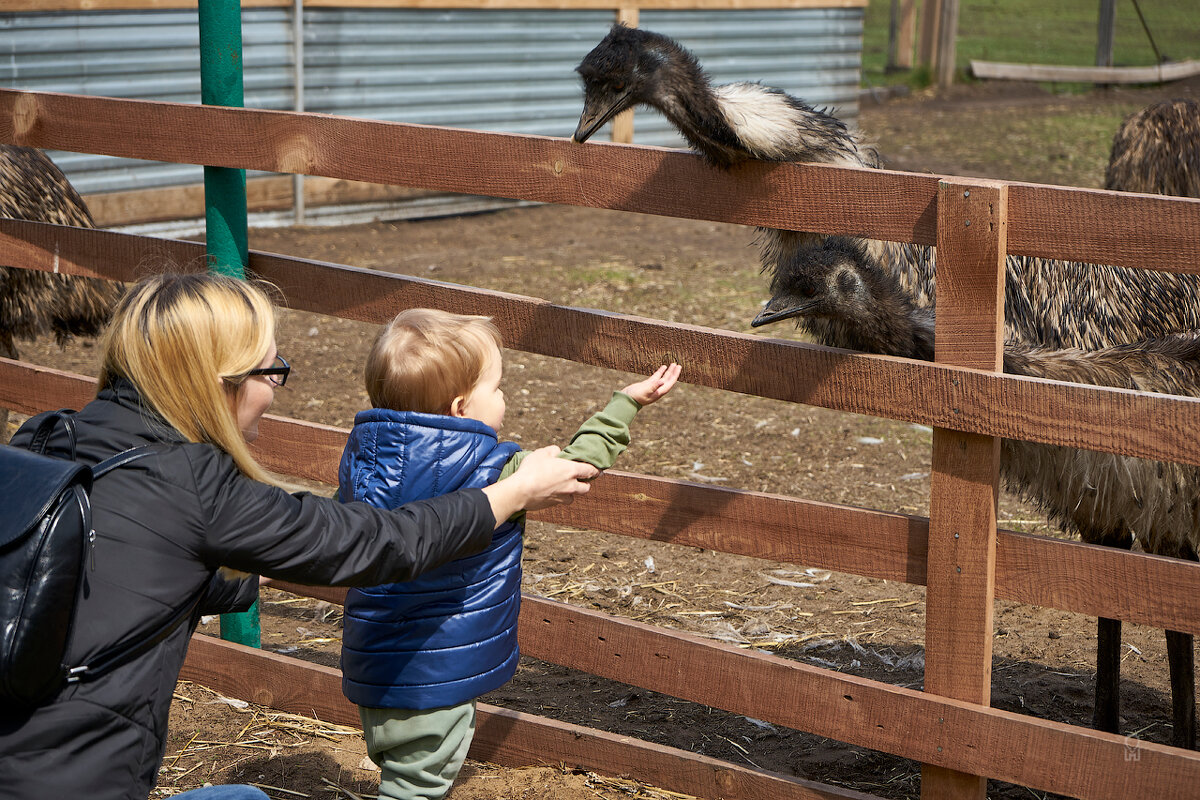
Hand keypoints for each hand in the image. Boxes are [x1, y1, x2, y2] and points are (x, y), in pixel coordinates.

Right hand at [482, 446, 598, 522]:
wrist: (521, 491)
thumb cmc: (532, 470)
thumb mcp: (542, 453)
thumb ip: (553, 450)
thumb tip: (558, 452)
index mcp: (571, 470)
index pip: (590, 470)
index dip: (595, 470)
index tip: (596, 470)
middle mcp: (571, 485)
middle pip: (586, 488)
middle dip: (585, 484)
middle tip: (579, 479)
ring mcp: (563, 497)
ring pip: (573, 497)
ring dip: (571, 493)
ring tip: (563, 487)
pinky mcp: (554, 505)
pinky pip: (561, 501)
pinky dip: (559, 498)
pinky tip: (551, 492)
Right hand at [621, 363, 680, 405]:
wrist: (626, 400)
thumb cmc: (635, 397)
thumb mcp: (645, 391)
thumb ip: (654, 386)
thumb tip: (663, 381)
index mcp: (659, 392)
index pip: (670, 382)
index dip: (675, 375)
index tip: (678, 367)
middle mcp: (658, 390)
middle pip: (668, 380)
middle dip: (673, 372)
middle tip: (677, 365)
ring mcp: (652, 387)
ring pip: (663, 378)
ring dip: (668, 372)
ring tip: (672, 364)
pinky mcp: (647, 385)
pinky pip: (656, 377)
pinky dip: (660, 372)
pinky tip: (662, 367)